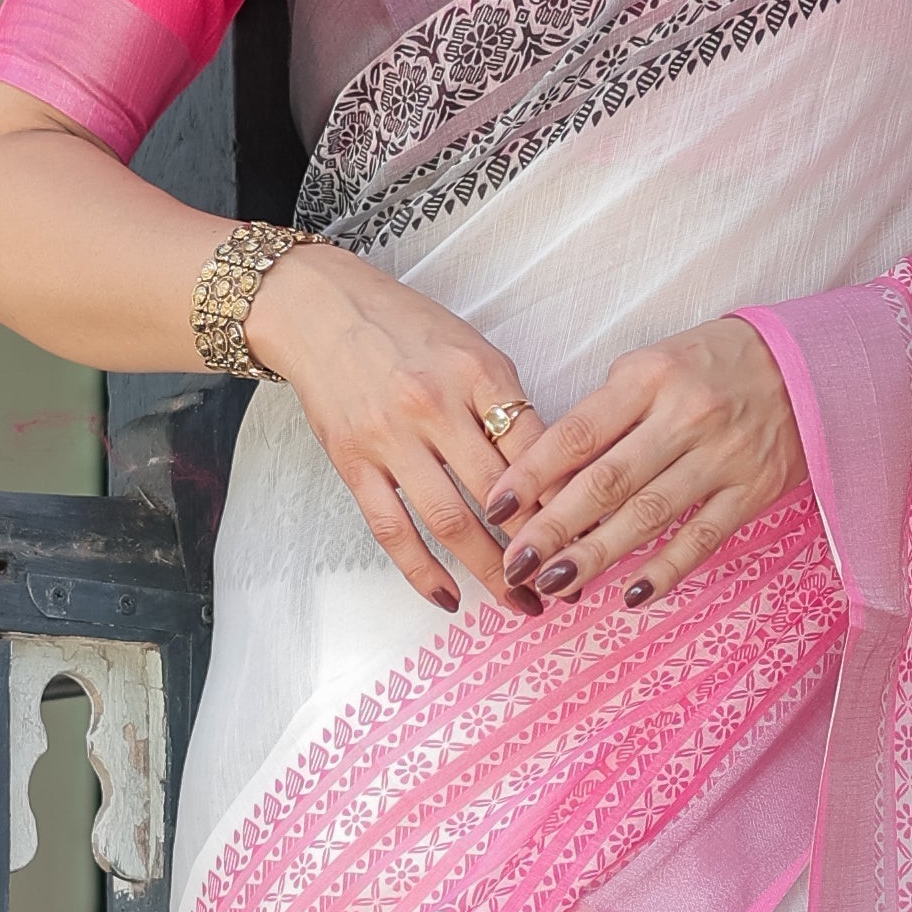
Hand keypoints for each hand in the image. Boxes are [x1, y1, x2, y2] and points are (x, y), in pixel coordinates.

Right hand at [243, 241, 535, 616]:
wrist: (319, 309)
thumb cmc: (406, 328)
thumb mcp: (471, 348)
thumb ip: (507, 405)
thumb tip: (552, 474)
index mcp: (476, 371)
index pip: (535, 448)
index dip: (568, 499)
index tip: (592, 535)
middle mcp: (434, 404)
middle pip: (499, 493)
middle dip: (538, 547)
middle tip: (567, 584)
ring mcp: (390, 436)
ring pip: (450, 521)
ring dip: (489, 571)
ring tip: (519, 603)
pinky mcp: (353, 461)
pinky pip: (392, 528)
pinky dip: (422, 570)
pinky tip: (449, 597)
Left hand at [483, 317, 806, 611]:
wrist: (807, 365)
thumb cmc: (714, 365)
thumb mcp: (654, 365)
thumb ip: (607, 412)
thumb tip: (549, 475)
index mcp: (649, 377)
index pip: (577, 432)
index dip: (531, 474)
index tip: (496, 508)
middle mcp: (684, 416)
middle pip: (607, 481)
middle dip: (554, 527)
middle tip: (515, 564)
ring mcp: (722, 456)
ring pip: (649, 514)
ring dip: (597, 555)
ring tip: (555, 584)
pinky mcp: (753, 490)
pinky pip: (703, 537)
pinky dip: (666, 569)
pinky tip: (630, 594)